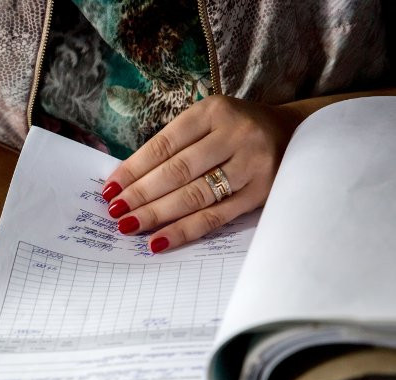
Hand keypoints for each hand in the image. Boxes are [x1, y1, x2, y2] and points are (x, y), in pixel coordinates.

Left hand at [100, 94, 301, 252]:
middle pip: (177, 171)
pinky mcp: (262, 193)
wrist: (297, 133)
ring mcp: (251, 165)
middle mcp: (235, 134)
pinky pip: (215, 217)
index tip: (109, 188)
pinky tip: (159, 241)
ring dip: (157, 214)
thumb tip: (127, 181)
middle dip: (141, 194)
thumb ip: (175, 146)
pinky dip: (184, 230)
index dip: (133, 169)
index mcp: (213, 112)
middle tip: (115, 212)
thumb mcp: (209, 122)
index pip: (164, 145)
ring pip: (195, 195)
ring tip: (129, 225)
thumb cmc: (237, 131)